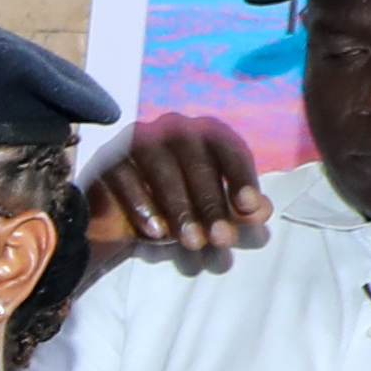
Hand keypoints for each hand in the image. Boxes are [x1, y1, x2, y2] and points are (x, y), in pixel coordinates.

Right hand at [83, 117, 268, 258]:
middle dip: (211, 204)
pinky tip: (155, 232)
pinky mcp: (108, 157)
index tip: (248, 209)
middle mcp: (173, 128)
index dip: (240, 179)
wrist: (120, 219)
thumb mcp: (211, 214)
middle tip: (220, 238)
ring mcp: (138, 140)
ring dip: (180, 208)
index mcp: (206, 133)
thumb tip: (261, 210)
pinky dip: (143, 207)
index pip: (228, 151)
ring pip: (163, 169)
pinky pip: (126, 179)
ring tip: (191, 241)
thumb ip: (238, 211)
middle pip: (197, 162)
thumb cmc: (174, 210)